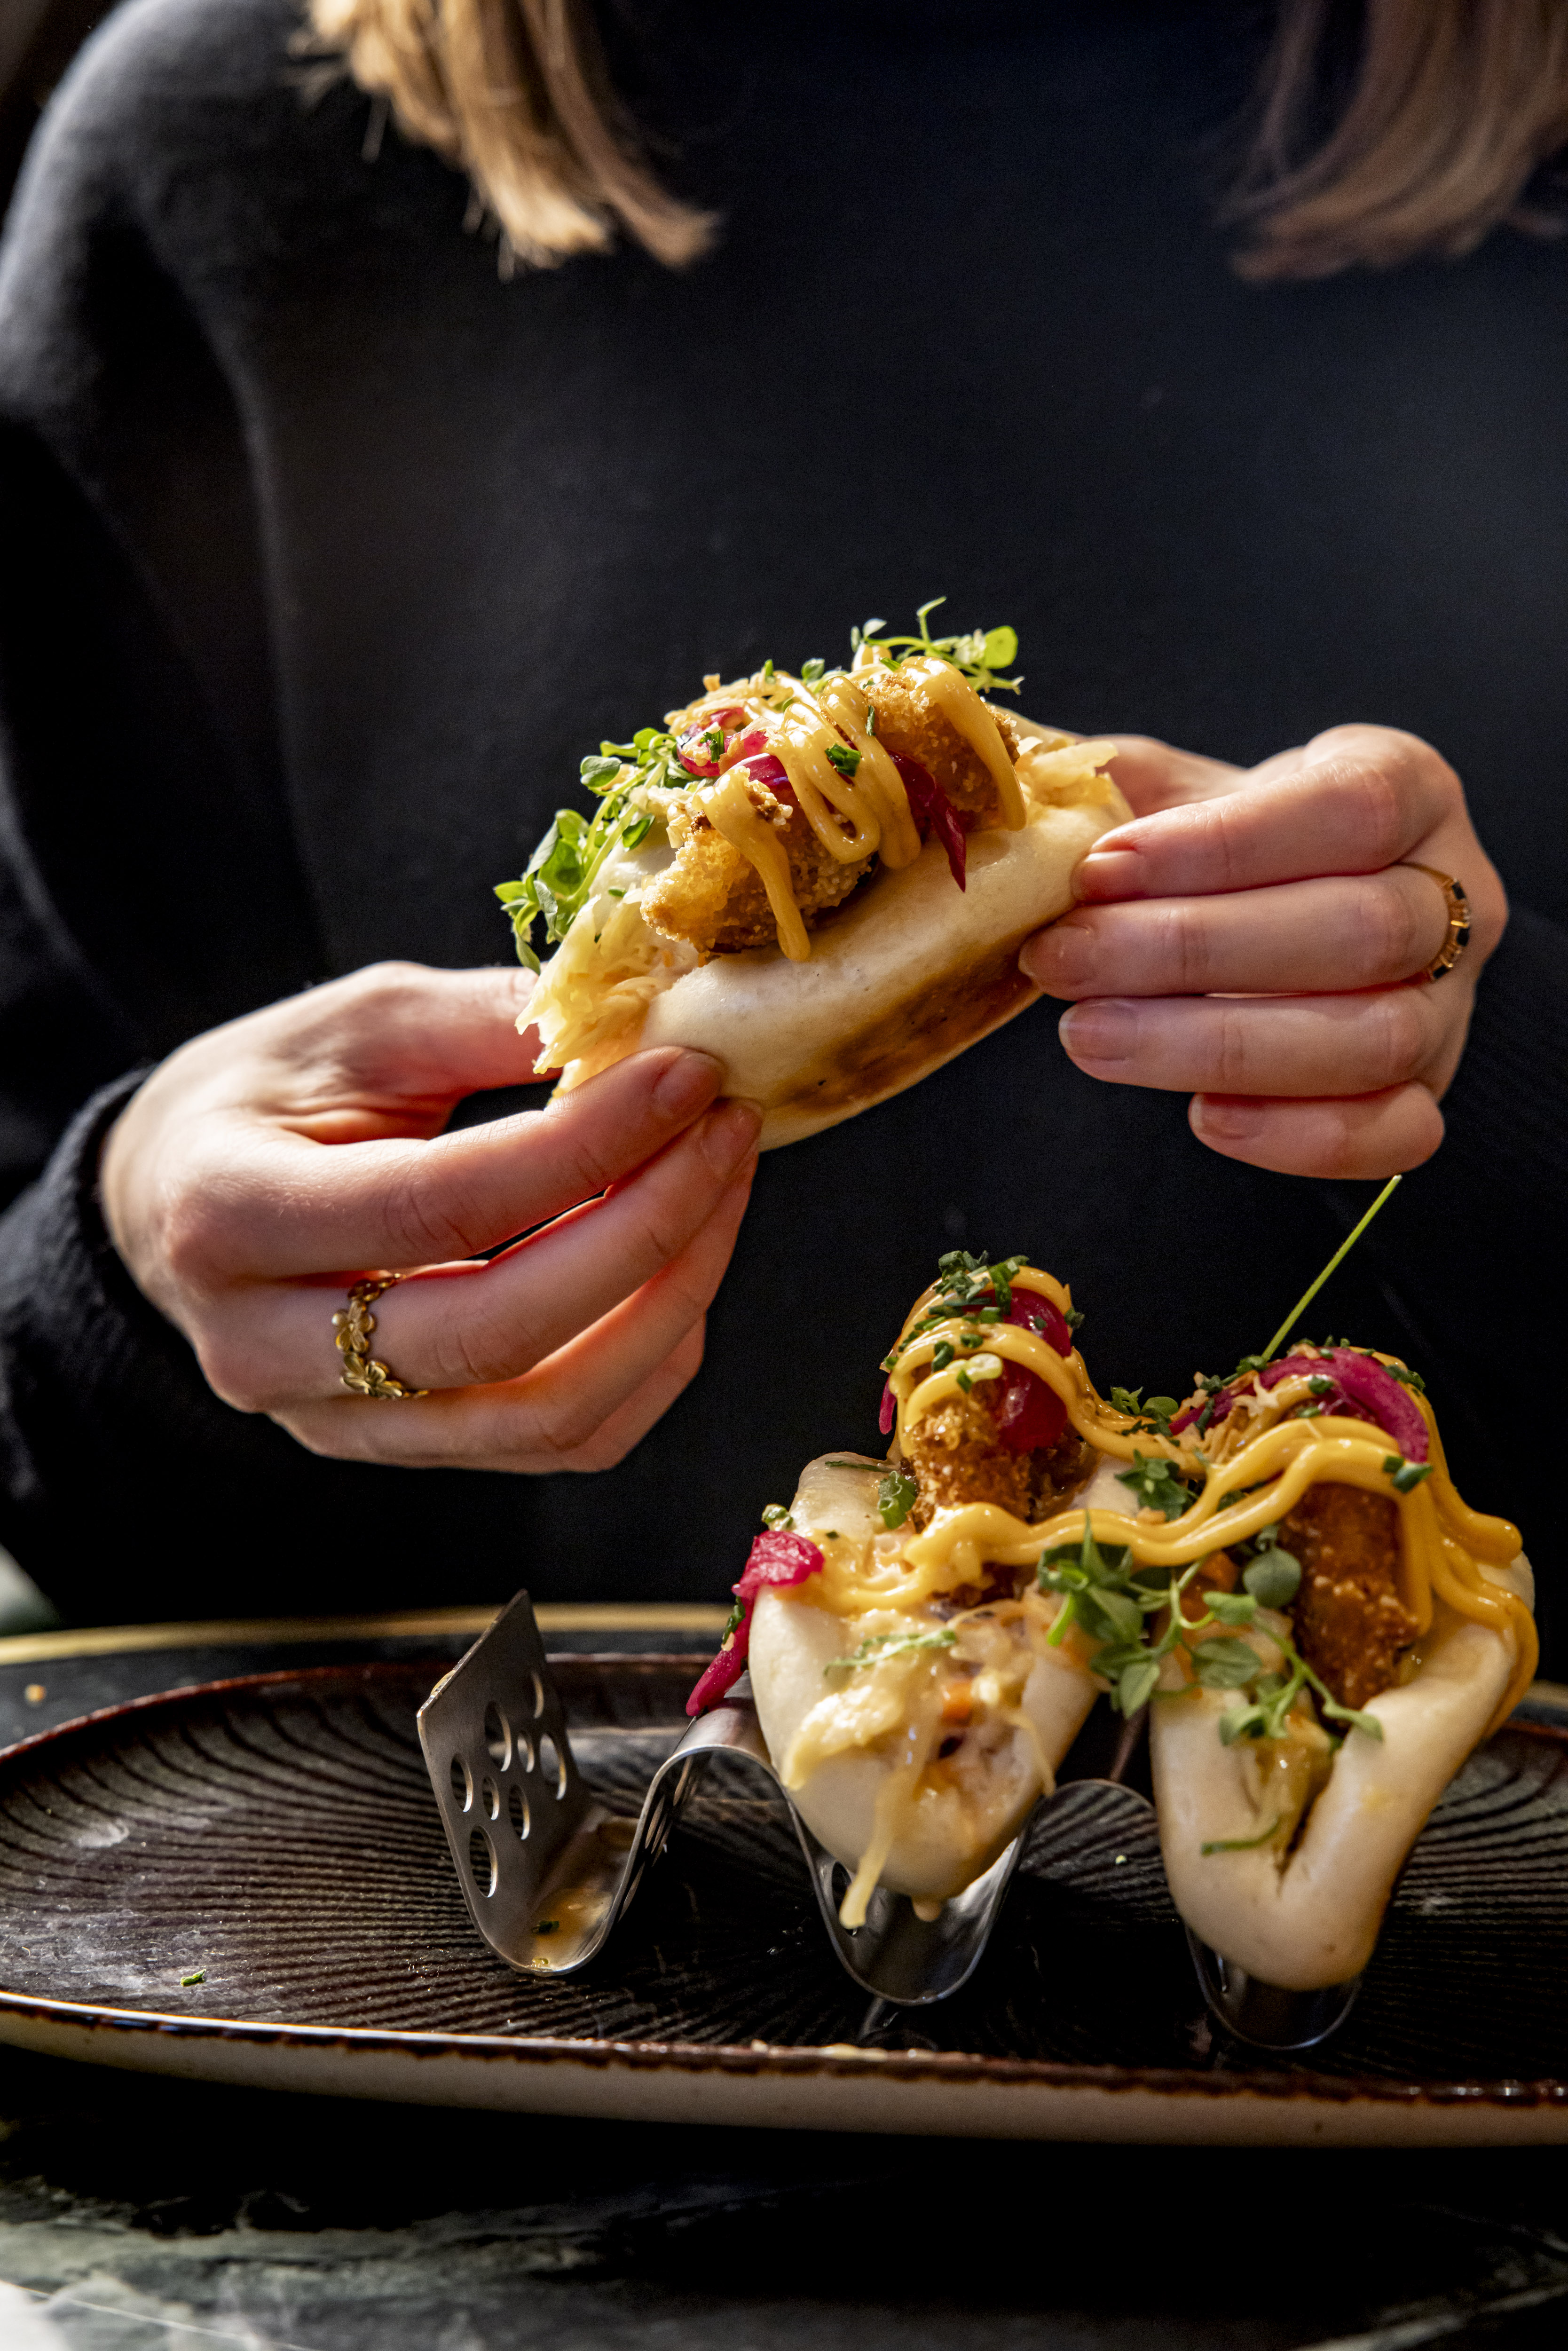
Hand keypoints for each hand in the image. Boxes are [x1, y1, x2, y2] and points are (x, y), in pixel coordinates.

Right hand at [100, 963, 760, 1469]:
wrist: (178, 1199)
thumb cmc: (268, 1095)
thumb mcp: (355, 1022)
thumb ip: (488, 1021)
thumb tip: (640, 1025)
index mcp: (227, 1218)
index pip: (439, 1207)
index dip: (582, 1148)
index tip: (687, 1076)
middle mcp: (267, 1350)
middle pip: (496, 1334)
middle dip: (644, 1232)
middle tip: (726, 1132)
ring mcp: (338, 1423)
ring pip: (544, 1413)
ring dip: (668, 1303)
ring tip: (722, 1187)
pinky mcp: (407, 1448)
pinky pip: (561, 1441)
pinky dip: (650, 1359)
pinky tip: (684, 1265)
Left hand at [1020, 725, 1506, 1177]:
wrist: (1284, 905)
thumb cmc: (1227, 846)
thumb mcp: (1177, 790)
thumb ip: (1111, 786)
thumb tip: (1011, 788)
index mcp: (1407, 788)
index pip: (1347, 809)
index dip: (1223, 844)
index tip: (1100, 869)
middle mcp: (1455, 896)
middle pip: (1360, 931)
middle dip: (1193, 952)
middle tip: (1063, 962)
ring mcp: (1452, 1004)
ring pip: (1373, 1038)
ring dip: (1217, 1045)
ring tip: (1089, 1037)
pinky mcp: (1426, 1094)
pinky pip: (1395, 1134)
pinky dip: (1298, 1136)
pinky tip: (1203, 1116)